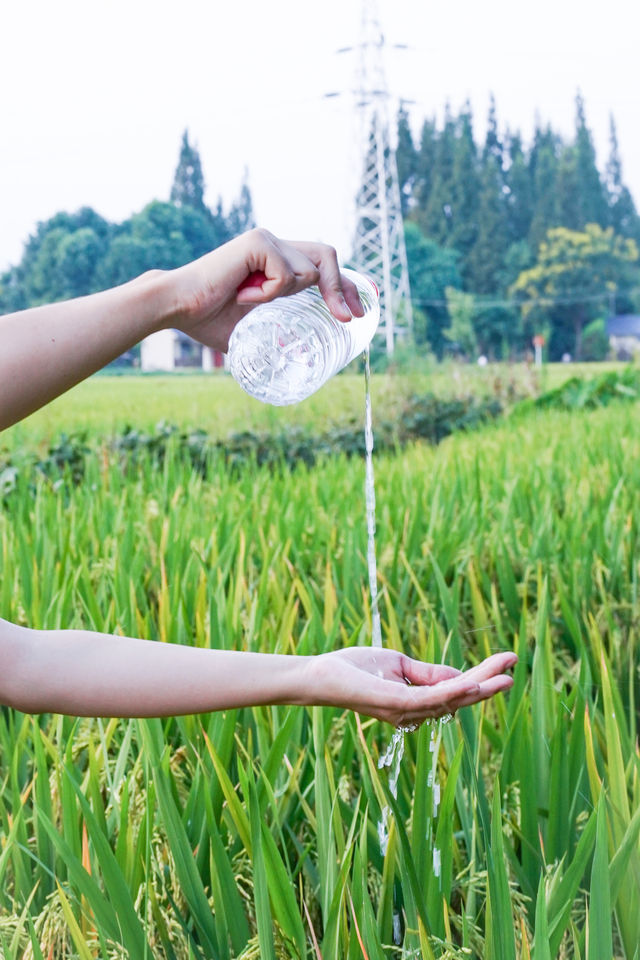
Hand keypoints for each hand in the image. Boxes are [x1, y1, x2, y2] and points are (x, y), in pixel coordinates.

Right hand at [168, 228, 364, 352]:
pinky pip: (286, 275)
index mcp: (274, 261)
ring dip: (285, 295)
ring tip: (249, 302)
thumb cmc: (206, 319)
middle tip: (350, 318)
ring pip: (308, 272)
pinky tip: (242, 294)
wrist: (177, 307)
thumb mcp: (254, 329)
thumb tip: (298, 356)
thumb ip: (276, 332)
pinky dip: (269, 293)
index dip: (347, 284)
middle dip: (345, 287)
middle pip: (328, 256)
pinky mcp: (258, 242)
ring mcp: (266, 240)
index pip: (322, 265)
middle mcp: (273, 244)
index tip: (361, 309)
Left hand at [304, 648, 516, 726]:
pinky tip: (472, 684)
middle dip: (489, 682)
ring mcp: (405, 712)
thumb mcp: (398, 665)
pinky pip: (430, 699)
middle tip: (515, 666)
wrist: (321, 676)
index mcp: (416, 704)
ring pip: (451, 699)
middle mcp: (414, 714)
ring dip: (480, 687)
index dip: (481, 678)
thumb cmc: (355, 670)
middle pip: (460, 698)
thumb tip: (458, 675)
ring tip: (505, 674)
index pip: (455, 691)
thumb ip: (427, 673)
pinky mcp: (394, 704)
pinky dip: (453, 692)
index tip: (506, 662)